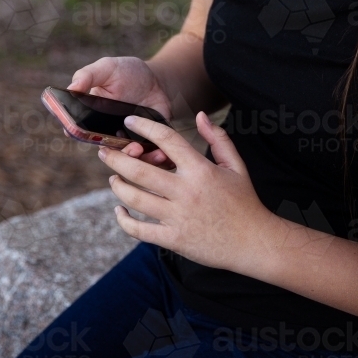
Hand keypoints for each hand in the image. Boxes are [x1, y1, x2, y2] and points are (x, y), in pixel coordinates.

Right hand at [69, 57, 173, 166]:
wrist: (158, 81)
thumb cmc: (128, 73)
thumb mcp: (107, 68)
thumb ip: (88, 75)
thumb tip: (71, 88)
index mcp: (91, 117)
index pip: (78, 131)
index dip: (79, 136)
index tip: (86, 136)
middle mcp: (106, 133)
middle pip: (105, 152)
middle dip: (113, 156)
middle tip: (126, 146)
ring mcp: (126, 140)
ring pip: (126, 160)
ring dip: (133, 159)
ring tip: (140, 149)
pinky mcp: (146, 144)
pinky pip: (148, 158)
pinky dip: (153, 159)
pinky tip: (160, 152)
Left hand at [100, 112, 274, 272]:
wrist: (253, 241)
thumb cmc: (245, 202)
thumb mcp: (236, 165)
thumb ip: (217, 139)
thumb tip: (199, 116)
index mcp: (200, 170)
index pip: (166, 140)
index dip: (144, 127)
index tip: (130, 122)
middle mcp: (186, 192)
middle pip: (139, 170)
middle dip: (115, 159)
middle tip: (104, 152)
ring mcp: (177, 217)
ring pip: (134, 199)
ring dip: (118, 186)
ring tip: (114, 180)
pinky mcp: (173, 239)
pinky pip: (139, 230)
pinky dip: (124, 221)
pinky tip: (120, 211)